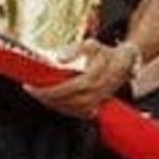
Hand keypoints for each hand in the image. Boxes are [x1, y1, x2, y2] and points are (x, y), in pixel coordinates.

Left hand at [23, 39, 137, 118]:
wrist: (124, 62)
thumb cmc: (104, 53)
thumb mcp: (90, 44)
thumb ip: (74, 50)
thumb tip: (59, 58)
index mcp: (98, 73)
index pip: (73, 86)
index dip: (53, 89)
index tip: (35, 86)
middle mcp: (100, 89)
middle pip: (72, 100)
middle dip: (50, 98)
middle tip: (34, 92)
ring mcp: (100, 100)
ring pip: (75, 109)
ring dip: (55, 105)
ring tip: (40, 97)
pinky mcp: (98, 106)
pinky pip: (79, 113)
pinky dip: (64, 109)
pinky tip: (53, 103)